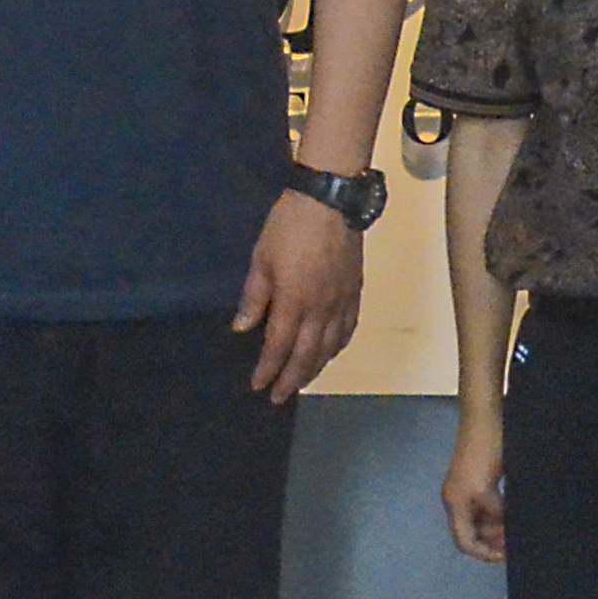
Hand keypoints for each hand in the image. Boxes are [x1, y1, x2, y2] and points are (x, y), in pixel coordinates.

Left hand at [232, 188, 363, 399]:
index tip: (258, 386)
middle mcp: (321, 308)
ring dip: (315, 368)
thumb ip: (254, 296)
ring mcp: (342, 301)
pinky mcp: (355, 291)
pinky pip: (348, 329)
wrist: (331, 200)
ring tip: (302, 381)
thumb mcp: (261, 257)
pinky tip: (331, 353)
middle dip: (291, 379)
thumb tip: (242, 328)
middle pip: (307, 354)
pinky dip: (338, 347)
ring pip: (330, 346)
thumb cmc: (289, 225)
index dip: (268, 369)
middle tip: (279, 398)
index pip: (279, 345)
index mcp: (294, 301)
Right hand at [442, 410, 506, 561]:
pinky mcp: (477, 479)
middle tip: (515, 543)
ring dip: (497, 529)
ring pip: (481, 520)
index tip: (506, 556)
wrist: (484, 417)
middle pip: (471, 533)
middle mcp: (457, 499)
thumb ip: (495, 512)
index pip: (464, 542)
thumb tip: (505, 529)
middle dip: (492, 542)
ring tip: (517, 530)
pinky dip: (499, 515)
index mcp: (456, 503)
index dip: (484, 553)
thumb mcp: (489, 489)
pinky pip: (486, 507)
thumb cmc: (485, 452)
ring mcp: (466, 489)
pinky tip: (513, 513)